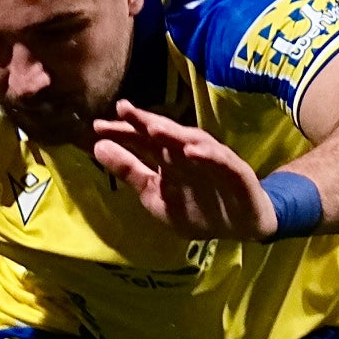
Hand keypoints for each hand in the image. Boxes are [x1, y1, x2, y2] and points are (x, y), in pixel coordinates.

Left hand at [89, 104, 276, 239]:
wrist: (241, 228)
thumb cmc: (198, 210)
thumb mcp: (155, 196)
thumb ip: (130, 173)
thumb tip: (97, 146)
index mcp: (168, 159)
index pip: (143, 140)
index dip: (123, 132)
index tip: (97, 127)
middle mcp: (189, 154)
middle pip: (165, 134)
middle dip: (146, 121)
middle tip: (124, 110)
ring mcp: (213, 161)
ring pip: (192, 141)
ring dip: (173, 133)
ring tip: (152, 126)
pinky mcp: (236, 172)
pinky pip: (222, 161)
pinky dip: (208, 154)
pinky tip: (191, 150)